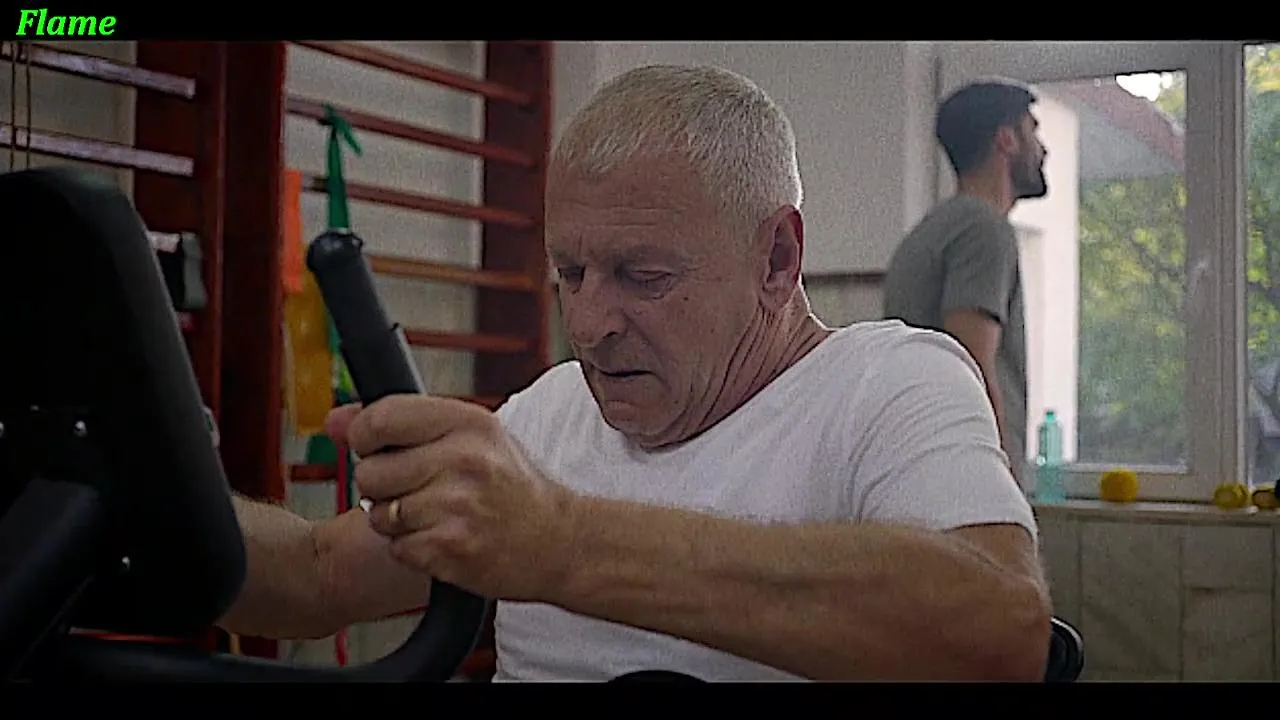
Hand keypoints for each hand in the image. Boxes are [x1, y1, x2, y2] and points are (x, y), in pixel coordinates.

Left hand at [324, 396, 577, 601]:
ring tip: (433, 515)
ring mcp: (456, 506)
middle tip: (414, 489)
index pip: (381, 417)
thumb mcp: (470, 437)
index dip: (365, 436)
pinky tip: (442, 538)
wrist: (560, 540)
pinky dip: (411, 549)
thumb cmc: (514, 486)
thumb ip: (402, 423)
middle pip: (371, 471)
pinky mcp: (450, 548)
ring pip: (380, 513)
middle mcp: (463, 460)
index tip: (375, 447)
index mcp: (468, 423)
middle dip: (381, 486)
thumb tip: (334, 421)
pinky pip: (397, 547)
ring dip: (396, 521)